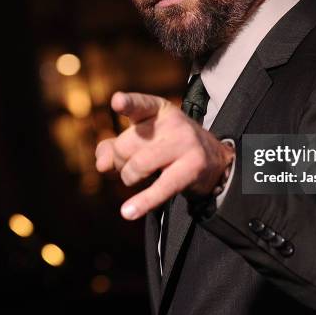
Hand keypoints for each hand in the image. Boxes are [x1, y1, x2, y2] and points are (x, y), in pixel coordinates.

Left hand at [94, 91, 234, 219]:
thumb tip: (101, 164)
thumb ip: (114, 147)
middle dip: (120, 162)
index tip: (117, 102)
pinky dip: (143, 202)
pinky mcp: (192, 168)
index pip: (139, 105)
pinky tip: (128, 212)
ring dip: (130, 178)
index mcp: (158, 110)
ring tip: (138, 177)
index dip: (127, 103)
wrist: (213, 160)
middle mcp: (172, 122)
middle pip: (126, 145)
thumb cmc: (168, 147)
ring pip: (138, 165)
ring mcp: (184, 143)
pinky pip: (161, 187)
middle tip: (131, 165)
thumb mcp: (142, 139)